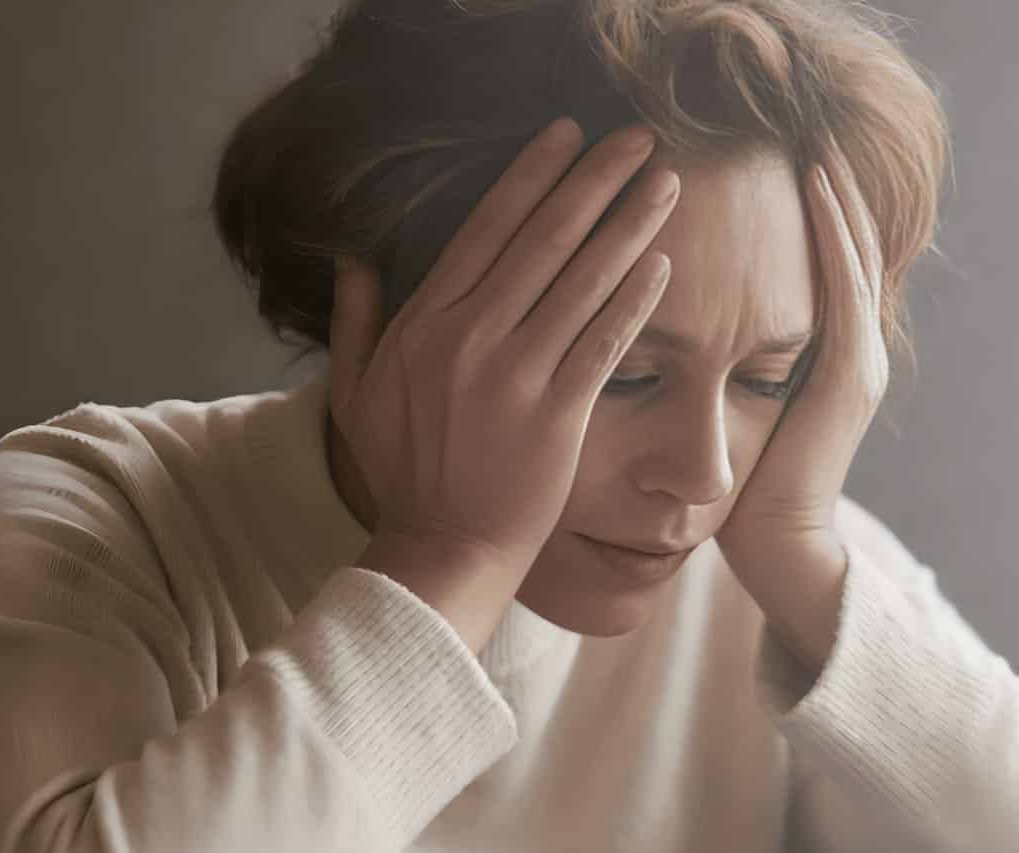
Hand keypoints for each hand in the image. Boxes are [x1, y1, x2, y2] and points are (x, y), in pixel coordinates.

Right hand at [328, 117, 678, 586]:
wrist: (442, 551)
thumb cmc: (405, 473)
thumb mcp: (357, 390)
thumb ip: (356, 317)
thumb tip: (351, 254)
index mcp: (424, 322)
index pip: (486, 228)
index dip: (532, 175)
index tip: (566, 135)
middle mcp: (469, 337)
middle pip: (543, 238)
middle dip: (595, 179)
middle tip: (637, 136)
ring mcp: (514, 375)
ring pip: (582, 281)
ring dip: (629, 225)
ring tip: (667, 184)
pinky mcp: (556, 416)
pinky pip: (603, 343)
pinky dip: (634, 299)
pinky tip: (664, 262)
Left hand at [716, 150, 889, 598]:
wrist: (775, 548)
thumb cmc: (741, 492)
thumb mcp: (732, 407)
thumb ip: (726, 363)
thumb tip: (682, 323)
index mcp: (824, 358)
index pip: (825, 266)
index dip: (811, 212)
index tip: (781, 161)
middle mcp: (852, 352)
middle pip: (850, 248)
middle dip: (831, 190)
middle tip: (808, 129)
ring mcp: (858, 361)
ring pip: (854, 256)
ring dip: (837, 197)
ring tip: (817, 142)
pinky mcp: (850, 375)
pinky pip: (846, 286)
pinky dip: (834, 235)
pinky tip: (815, 191)